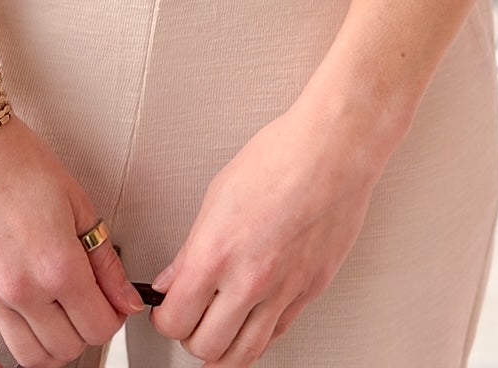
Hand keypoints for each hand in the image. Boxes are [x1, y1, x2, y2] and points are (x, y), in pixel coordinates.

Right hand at [0, 113, 144, 367]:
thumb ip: (104, 259)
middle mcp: (23, 288)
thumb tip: (127, 300)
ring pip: (27, 357)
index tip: (109, 306)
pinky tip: (1, 362)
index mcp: (59, 264)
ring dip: (47, 349)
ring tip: (52, 324)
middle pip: (66, 348)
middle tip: (82, 308)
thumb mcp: (76, 200)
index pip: (99, 328)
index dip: (111, 319)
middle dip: (82, 332)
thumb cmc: (18, 158)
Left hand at [147, 100, 382, 363]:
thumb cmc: (280, 157)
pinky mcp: (310, 291)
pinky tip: (250, 321)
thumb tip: (173, 279)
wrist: (333, 150)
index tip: (164, 310)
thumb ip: (192, 247)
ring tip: (216, 330)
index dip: (164, 318)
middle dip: (190, 337)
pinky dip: (258, 336)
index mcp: (217, 251)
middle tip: (188, 320)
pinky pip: (277, 334)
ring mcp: (283, 290)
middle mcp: (250, 279)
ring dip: (224, 349)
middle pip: (206, 348)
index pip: (176, 318)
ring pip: (244, 354)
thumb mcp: (218, 194)